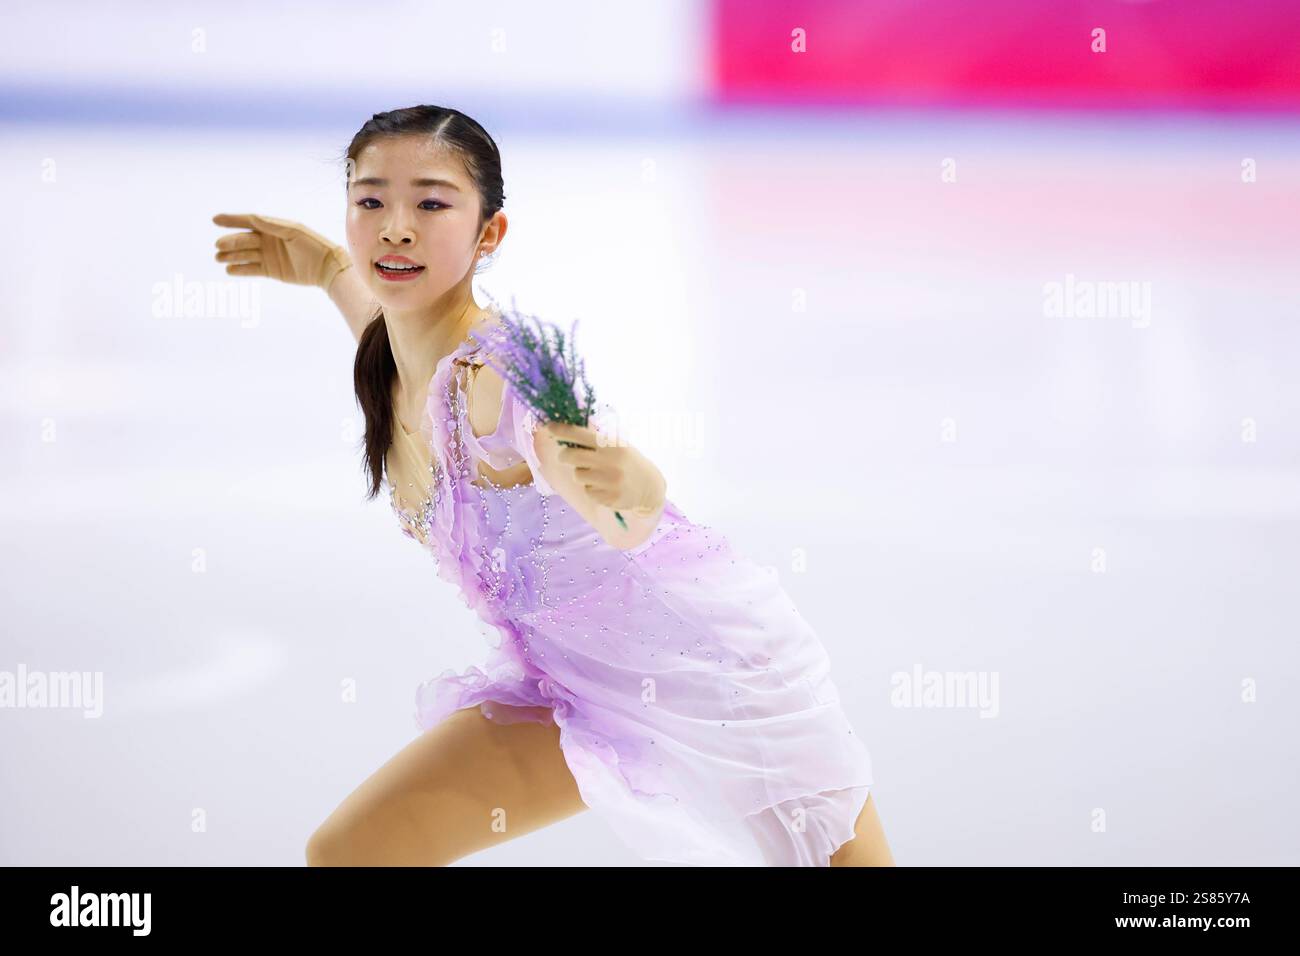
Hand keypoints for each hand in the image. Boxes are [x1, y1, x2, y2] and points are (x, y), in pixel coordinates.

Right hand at [212, 213, 351, 290]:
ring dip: (231, 256)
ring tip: (219, 258)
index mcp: (273, 227)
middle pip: (244, 239)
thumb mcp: (293, 232)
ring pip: (245, 255)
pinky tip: (229, 270)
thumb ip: (272, 225)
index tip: (215, 219)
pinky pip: (252, 269)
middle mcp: (268, 240)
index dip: (231, 220)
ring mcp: (268, 256)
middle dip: (230, 242)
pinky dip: (240, 270)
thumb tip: (252, 217)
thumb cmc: (313, 245)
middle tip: (219, 246)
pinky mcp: (271, 271)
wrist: (327, 267)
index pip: (248, 222)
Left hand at [540, 421, 664, 515]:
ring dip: (582, 474)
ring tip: (598, 474)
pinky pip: (587, 490)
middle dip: (564, 456)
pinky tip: (605, 487)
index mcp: (611, 444)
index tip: (547, 427)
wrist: (650, 487)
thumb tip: (568, 429)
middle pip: (570, 456)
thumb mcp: (617, 445)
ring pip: (577, 475)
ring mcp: (610, 481)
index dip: (560, 430)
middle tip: (567, 456)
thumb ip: (596, 439)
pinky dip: (592, 488)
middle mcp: (610, 461)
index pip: (579, 433)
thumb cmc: (628, 462)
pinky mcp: (609, 498)